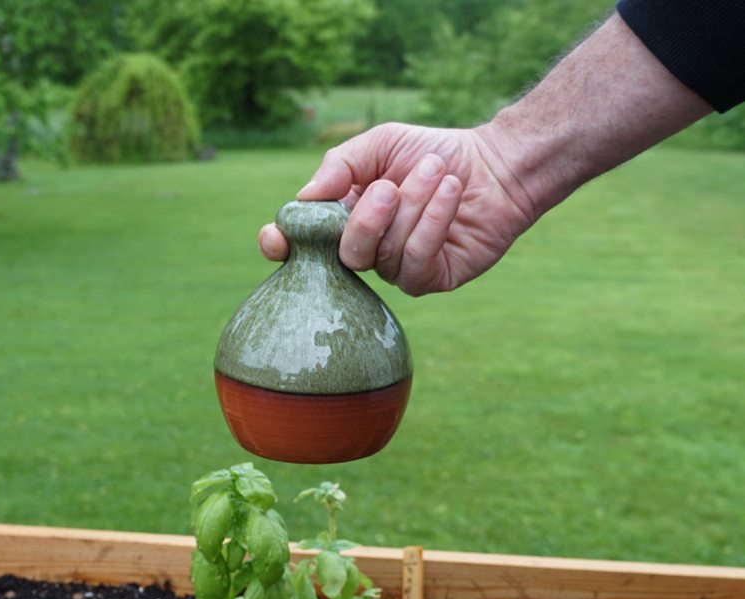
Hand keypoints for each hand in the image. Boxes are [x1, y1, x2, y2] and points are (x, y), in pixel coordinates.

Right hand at [258, 122, 536, 295]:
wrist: (495, 164)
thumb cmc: (434, 153)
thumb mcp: (380, 144)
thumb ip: (340, 166)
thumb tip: (304, 197)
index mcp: (346, 218)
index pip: (302, 244)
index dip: (283, 245)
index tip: (277, 237)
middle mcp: (368, 250)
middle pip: (345, 254)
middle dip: (367, 218)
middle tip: (391, 186)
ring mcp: (398, 269)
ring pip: (384, 255)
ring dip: (411, 206)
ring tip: (437, 172)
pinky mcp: (432, 279)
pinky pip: (415, 264)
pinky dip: (432, 223)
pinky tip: (451, 192)